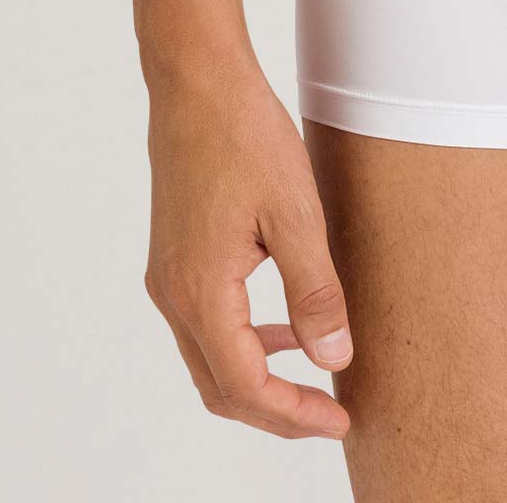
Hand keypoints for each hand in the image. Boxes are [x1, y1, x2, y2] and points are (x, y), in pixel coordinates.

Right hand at [143, 59, 352, 437]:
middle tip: (329, 415)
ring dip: (259, 376)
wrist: (198, 84)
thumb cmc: (247, 138)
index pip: (245, 386)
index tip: (339, 421)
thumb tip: (333, 359)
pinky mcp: (174, 258)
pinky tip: (284, 324)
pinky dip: (244, 340)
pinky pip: (206, 323)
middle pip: (220, 387)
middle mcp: (173, 295)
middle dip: (276, 410)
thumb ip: (315, 292)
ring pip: (210, 358)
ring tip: (316, 375)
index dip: (293, 414)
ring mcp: (168, 277)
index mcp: (201, 292)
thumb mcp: (297, 215)